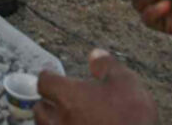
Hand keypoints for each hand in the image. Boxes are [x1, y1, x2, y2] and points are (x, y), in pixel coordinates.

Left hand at [35, 50, 157, 124]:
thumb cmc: (131, 116)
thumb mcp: (125, 81)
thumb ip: (106, 65)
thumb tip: (95, 54)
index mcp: (69, 97)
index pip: (44, 82)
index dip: (49, 76)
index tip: (52, 74)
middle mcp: (59, 120)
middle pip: (39, 109)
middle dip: (46, 102)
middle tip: (58, 98)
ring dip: (52, 121)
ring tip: (65, 118)